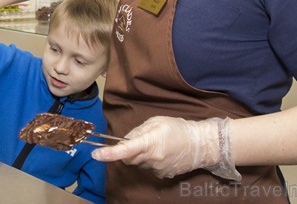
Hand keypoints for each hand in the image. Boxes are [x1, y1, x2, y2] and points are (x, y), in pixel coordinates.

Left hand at [92, 116, 239, 180]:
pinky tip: (161, 152)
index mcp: (150, 143)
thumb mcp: (156, 122)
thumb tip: (124, 140)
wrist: (200, 145)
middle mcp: (152, 159)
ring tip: (155, 144)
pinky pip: (147, 167)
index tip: (95, 154)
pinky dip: (148, 160)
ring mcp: (157, 169)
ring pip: (137, 163)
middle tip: (138, 139)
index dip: (108, 153)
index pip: (125, 151)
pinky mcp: (161, 175)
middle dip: (126, 150)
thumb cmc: (178, 129)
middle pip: (128, 158)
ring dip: (139, 154)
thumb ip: (138, 131)